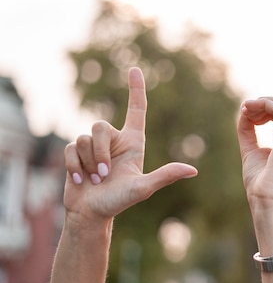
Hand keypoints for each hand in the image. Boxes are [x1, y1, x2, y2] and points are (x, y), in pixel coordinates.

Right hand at [63, 67, 197, 224]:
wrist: (92, 213)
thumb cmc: (119, 201)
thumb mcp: (143, 188)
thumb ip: (165, 176)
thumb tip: (193, 170)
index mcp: (133, 142)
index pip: (136, 109)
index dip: (136, 89)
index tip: (135, 69)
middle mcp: (114, 140)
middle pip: (100, 126)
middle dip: (99, 152)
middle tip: (104, 175)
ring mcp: (93, 146)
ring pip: (84, 138)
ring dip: (88, 162)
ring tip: (95, 180)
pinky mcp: (75, 153)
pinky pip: (70, 148)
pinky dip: (74, 166)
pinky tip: (80, 180)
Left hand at [238, 97, 272, 210]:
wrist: (267, 201)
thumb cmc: (261, 184)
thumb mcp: (252, 150)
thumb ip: (249, 131)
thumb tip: (244, 111)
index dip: (267, 108)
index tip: (247, 114)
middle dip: (264, 102)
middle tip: (244, 109)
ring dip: (261, 101)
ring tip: (244, 108)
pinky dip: (262, 104)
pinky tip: (247, 110)